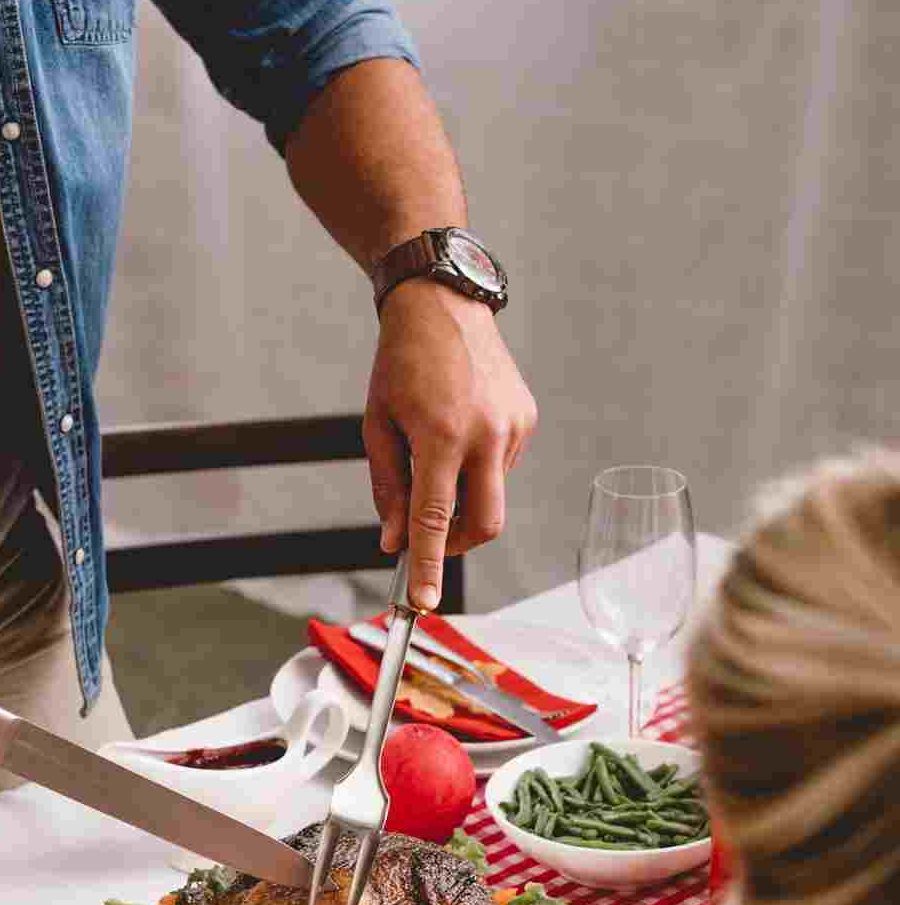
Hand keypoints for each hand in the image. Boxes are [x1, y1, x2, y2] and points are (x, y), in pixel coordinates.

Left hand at [363, 278, 537, 607]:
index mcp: (440, 436)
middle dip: (457, 545)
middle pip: (484, 524)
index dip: (429, 565)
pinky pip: (502, 466)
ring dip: (464, 495)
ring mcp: (513, 427)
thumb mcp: (377, 425)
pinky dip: (478, 467)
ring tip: (436, 450)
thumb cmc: (401, 364)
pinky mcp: (527, 418)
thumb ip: (387, 488)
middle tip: (429, 538)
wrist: (442, 303)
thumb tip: (394, 541)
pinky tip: (461, 429)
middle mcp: (486, 434)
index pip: (435, 518)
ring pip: (492, 495)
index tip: (423, 601)